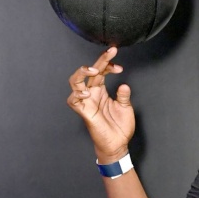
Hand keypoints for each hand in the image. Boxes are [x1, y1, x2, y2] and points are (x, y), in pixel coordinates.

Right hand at [67, 47, 133, 162]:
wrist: (118, 144)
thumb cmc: (119, 127)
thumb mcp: (125, 107)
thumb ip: (123, 95)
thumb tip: (123, 84)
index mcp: (101, 90)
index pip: (101, 71)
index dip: (108, 64)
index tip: (119, 65)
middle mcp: (92, 93)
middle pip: (89, 72)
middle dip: (98, 61)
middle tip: (109, 53)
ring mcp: (87, 102)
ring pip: (75, 82)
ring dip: (82, 74)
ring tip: (94, 70)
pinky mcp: (84, 113)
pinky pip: (73, 101)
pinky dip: (77, 95)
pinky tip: (86, 93)